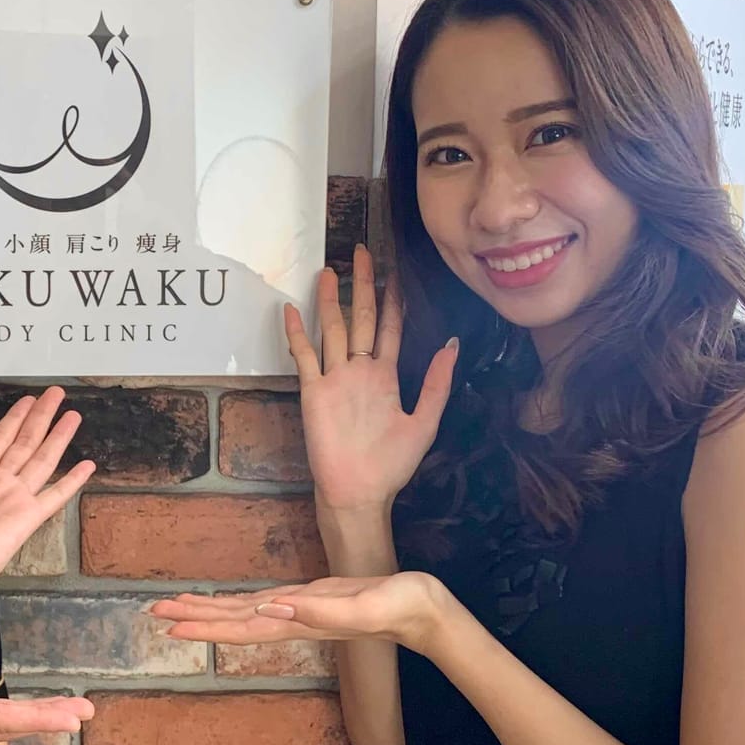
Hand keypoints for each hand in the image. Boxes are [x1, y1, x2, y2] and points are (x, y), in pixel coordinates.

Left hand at [0, 387, 93, 609]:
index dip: (13, 418)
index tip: (28, 399)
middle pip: (24, 442)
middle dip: (40, 417)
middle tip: (56, 393)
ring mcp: (14, 499)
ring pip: (42, 459)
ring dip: (58, 437)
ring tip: (73, 415)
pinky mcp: (27, 518)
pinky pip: (54, 496)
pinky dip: (71, 481)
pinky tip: (88, 465)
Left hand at [150, 573, 451, 656]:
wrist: (426, 612)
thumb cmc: (403, 605)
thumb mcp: (364, 604)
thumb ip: (323, 611)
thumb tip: (274, 608)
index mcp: (300, 620)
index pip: (242, 625)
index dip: (206, 625)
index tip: (171, 626)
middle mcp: (293, 618)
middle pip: (234, 621)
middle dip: (194, 618)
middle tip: (152, 615)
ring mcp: (301, 610)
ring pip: (245, 613)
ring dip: (209, 611)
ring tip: (175, 608)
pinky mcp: (311, 599)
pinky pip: (263, 604)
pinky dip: (238, 604)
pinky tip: (225, 605)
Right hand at [287, 246, 456, 518]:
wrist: (359, 492)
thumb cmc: (392, 464)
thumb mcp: (424, 423)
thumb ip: (436, 383)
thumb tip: (452, 343)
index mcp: (385, 376)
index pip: (388, 328)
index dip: (391, 301)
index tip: (394, 273)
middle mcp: (359, 371)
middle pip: (360, 319)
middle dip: (363, 285)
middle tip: (362, 252)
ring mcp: (334, 379)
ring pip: (332, 330)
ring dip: (330, 300)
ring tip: (328, 271)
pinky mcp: (313, 392)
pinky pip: (305, 357)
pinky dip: (298, 333)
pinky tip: (292, 309)